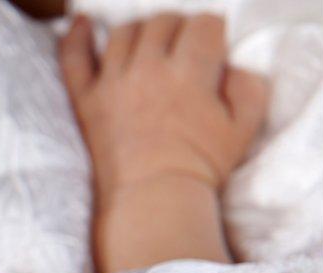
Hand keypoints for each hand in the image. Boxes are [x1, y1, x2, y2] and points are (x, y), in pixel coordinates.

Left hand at [60, 13, 267, 197]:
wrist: (152, 200)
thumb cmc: (201, 167)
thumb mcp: (243, 128)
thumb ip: (248, 87)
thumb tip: (231, 67)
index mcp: (189, 71)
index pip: (203, 24)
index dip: (212, 32)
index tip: (212, 48)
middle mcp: (148, 68)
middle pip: (163, 22)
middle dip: (179, 29)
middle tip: (183, 50)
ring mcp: (112, 82)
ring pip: (124, 32)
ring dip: (141, 32)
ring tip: (150, 46)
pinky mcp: (86, 99)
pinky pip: (74, 58)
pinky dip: (74, 37)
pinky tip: (80, 24)